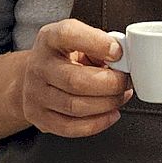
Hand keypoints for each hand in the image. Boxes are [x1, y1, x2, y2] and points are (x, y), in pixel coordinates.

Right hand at [13, 19, 132, 137]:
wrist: (35, 76)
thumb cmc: (65, 57)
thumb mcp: (79, 40)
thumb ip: (100, 44)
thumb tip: (125, 59)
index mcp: (49, 39)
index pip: (68, 35)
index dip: (96, 43)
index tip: (118, 51)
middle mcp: (39, 66)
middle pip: (75, 81)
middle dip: (110, 84)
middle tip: (125, 81)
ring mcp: (36, 94)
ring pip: (75, 107)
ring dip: (107, 104)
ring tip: (120, 96)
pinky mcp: (40, 118)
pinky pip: (71, 127)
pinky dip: (98, 123)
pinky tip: (110, 113)